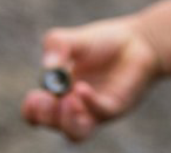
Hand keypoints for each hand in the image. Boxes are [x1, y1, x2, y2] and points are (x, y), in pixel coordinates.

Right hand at [21, 12, 162, 141]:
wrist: (138, 41)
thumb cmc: (104, 41)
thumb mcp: (76, 38)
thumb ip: (58, 44)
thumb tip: (48, 66)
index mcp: (58, 91)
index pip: (36, 112)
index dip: (32, 109)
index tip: (34, 96)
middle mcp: (73, 106)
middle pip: (52, 123)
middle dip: (45, 115)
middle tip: (47, 100)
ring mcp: (94, 110)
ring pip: (75, 133)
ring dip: (67, 121)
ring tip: (68, 100)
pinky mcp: (114, 107)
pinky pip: (100, 113)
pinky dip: (89, 103)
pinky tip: (83, 89)